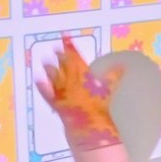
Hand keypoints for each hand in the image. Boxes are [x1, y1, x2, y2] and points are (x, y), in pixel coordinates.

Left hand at [36, 35, 123, 150]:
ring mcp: (63, 92)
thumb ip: (114, 75)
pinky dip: (42, 87)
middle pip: (64, 66)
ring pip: (55, 77)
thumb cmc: (101, 107)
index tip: (65, 37)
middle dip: (59, 56)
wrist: (91, 124)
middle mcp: (72, 81)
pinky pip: (48, 93)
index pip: (76, 57)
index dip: (70, 46)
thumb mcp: (109, 90)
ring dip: (50, 69)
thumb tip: (123, 65)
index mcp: (84, 76)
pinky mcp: (57, 103)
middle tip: (55, 49)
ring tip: (45, 61)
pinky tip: (37, 81)